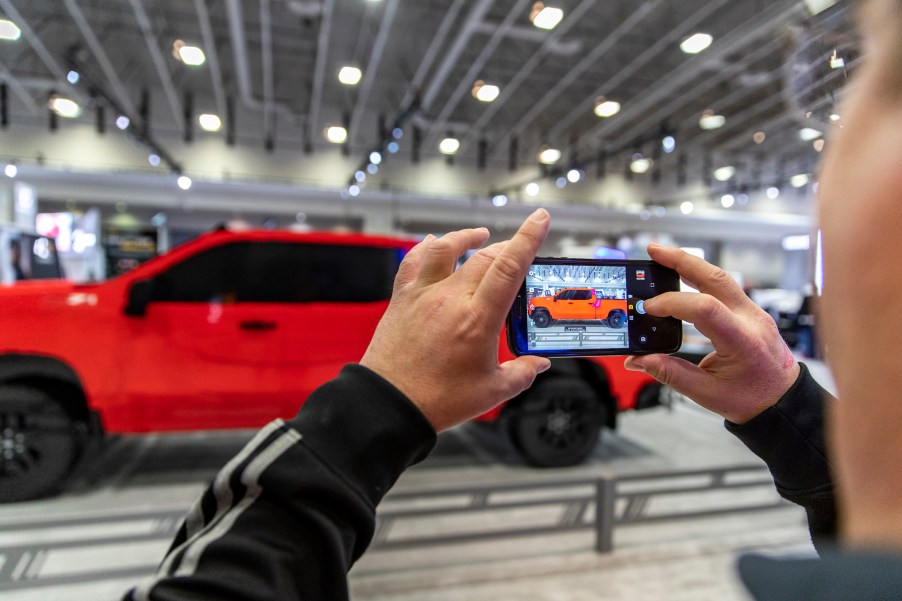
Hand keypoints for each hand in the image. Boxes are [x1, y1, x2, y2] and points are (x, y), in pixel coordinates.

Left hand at [360, 209, 552, 431]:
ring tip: (479, 236)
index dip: (528, 238)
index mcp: (478, 319)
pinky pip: (413, 262)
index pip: (509, 267)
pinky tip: (435, 244)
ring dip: (466, 238)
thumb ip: (521, 374)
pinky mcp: (402, 299)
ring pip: (446, 249)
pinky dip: (426, 247)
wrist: (389, 403)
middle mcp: (450, 299)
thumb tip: (538, 365)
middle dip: (506, 247)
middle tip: (518, 253)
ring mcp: (423, 295)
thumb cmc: (437, 399)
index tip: (540, 218)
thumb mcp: (491, 391)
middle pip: (484, 256)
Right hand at [624, 243, 799, 423]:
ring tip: (662, 257)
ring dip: (690, 264)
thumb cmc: (752, 400)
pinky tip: (682, 276)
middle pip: (715, 277)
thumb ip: (669, 373)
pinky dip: (700, 278)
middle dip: (681, 261)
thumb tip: (638, 360)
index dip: (672, 303)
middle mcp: (752, 320)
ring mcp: (754, 312)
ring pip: (720, 277)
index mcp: (743, 342)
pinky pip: (724, 287)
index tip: (649, 309)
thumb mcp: (706, 393)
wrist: (784, 401)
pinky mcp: (750, 311)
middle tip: (653, 251)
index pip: (704, 308)